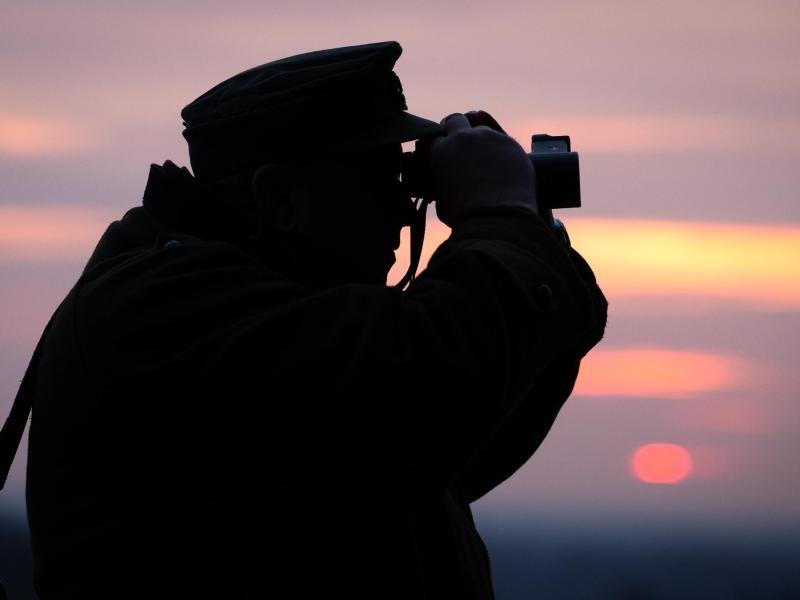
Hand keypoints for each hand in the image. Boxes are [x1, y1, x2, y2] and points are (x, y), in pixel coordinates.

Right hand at [422, 111, 537, 226]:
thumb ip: (440, 185)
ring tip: (484, 161)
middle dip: (456, 129)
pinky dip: (499, 150)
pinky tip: (501, 166)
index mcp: (441, 151)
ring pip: (481, 129)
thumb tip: (442, 187)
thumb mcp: (441, 202)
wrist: (498, 219)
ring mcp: (490, 138)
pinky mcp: (511, 143)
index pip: (432, 136)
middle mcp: (464, 138)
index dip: (436, 144)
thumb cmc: (466, 216)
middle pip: (456, 119)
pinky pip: (502, 140)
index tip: (440, 152)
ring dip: (480, 141)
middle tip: (460, 146)